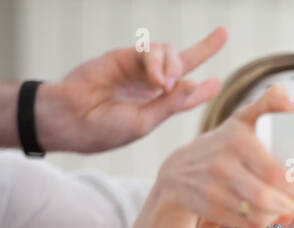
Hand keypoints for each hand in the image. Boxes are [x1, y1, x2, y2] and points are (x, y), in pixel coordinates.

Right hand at [39, 27, 227, 153]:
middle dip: (205, 47)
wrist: (70, 118)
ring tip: (165, 84)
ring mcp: (138, 69)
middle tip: (223, 33)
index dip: (203, 89)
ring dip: (174, 65)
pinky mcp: (124, 56)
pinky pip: (150, 50)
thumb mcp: (144, 123)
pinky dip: (157, 62)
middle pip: (183, 62)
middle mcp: (151, 85)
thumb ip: (170, 104)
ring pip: (170, 53)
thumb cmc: (105, 129)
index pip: (186, 93)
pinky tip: (157, 80)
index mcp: (157, 106)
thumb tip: (193, 81)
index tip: (216, 83)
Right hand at [154, 84, 293, 227]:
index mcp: (237, 142)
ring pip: (261, 214)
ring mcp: (214, 190)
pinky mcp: (211, 210)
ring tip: (285, 204)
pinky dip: (264, 222)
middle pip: (268, 198)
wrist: (177, 171)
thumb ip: (269, 105)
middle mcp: (223, 166)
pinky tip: (267, 213)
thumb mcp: (242, 121)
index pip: (275, 174)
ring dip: (279, 213)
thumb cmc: (222, 144)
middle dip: (291, 202)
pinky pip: (249, 224)